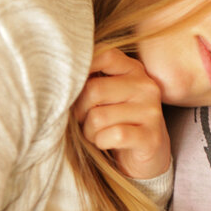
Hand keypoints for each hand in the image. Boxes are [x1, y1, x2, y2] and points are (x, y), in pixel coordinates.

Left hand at [74, 47, 170, 178]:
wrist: (145, 155)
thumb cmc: (116, 120)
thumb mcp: (106, 95)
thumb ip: (90, 80)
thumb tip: (59, 75)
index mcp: (134, 70)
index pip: (105, 56)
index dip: (83, 69)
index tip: (72, 87)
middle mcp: (146, 87)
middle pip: (94, 90)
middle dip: (80, 111)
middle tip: (84, 120)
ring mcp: (151, 112)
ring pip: (99, 117)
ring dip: (89, 131)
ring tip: (96, 134)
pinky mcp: (150, 137)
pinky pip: (114, 135)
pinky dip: (102, 142)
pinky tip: (106, 143)